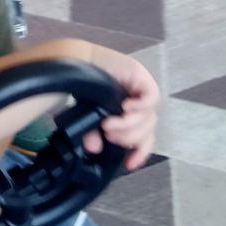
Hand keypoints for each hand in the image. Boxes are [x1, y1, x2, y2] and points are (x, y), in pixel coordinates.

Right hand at [83, 47, 159, 170]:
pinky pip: (150, 98)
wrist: (74, 61)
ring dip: (129, 125)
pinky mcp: (142, 78)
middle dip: (127, 136)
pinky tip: (125, 107)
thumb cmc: (80, 87)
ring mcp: (142, 90)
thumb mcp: (87, 116)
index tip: (129, 164)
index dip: (139, 152)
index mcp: (128, 113)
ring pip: (148, 117)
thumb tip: (95, 149)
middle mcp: (138, 103)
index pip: (143, 137)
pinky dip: (140, 106)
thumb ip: (93, 133)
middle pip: (147, 129)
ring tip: (108, 124)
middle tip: (108, 133)